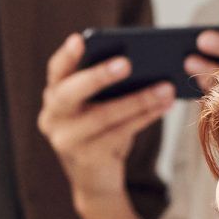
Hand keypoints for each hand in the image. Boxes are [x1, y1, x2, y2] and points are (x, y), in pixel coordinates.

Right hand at [38, 32, 174, 213]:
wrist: (95, 179)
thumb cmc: (100, 131)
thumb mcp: (96, 107)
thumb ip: (107, 88)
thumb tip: (145, 64)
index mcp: (54, 97)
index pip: (56, 71)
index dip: (66, 56)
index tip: (80, 39)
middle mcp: (52, 118)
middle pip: (71, 94)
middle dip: (99, 76)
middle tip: (127, 62)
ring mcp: (66, 141)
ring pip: (103, 116)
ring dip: (138, 99)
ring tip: (165, 87)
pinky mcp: (87, 158)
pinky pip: (119, 134)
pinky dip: (144, 117)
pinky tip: (163, 106)